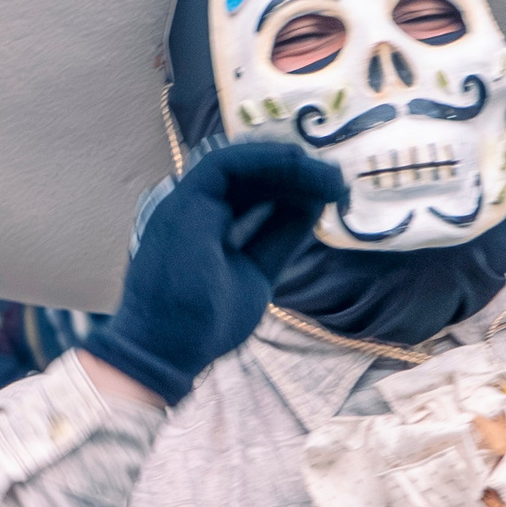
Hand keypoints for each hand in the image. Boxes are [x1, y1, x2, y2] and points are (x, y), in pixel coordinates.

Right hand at [83, 143, 345, 406]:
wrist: (168, 348)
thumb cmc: (206, 322)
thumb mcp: (258, 273)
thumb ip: (279, 237)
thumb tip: (314, 202)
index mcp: (207, 228)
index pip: (253, 195)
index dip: (293, 188)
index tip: (330, 191)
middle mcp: (196, 210)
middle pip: (250, 177)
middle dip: (296, 174)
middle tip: (338, 180)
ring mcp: (187, 202)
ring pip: (240, 164)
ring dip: (288, 164)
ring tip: (329, 176)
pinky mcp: (184, 198)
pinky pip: (226, 163)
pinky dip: (264, 158)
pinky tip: (298, 165)